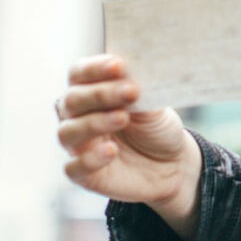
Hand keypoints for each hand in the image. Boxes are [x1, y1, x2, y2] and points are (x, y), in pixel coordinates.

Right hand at [56, 55, 201, 240]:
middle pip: (72, 100)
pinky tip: (111, 151)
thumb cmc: (155, 127)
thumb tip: (130, 71)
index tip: (119, 65)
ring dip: (94, 122)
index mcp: (90, 91)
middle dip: (101, 94)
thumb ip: (137, 90)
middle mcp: (77, 116)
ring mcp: (78, 146)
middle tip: (131, 91)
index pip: (79, 73)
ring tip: (123, 118)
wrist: (172, 164)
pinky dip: (90, 158)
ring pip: (68, 132)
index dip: (95, 68)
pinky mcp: (84, 175)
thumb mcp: (152, 105)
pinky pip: (74, 167)